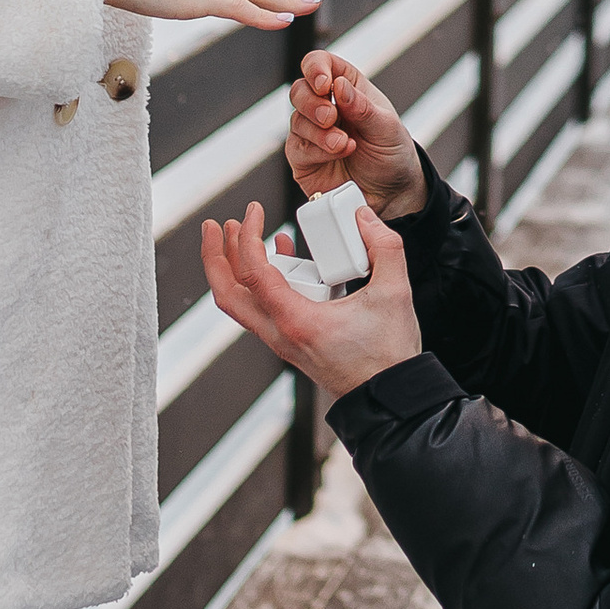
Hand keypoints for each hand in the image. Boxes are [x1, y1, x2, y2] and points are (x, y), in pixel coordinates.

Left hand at [202, 199, 420, 402]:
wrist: (388, 397)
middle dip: (215, 256)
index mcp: (297, 322)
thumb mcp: (394, 294)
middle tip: (216, 225)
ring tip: (241, 235)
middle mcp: (280, 334)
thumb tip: (365, 217)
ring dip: (235, 268)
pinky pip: (263, 308)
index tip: (254, 211)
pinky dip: (261, 280)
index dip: (248, 237)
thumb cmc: (388, 357)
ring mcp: (283, 341)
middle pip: (227, 295)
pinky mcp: (292, 342)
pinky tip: (282, 255)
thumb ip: (384, 248)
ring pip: (241, 304)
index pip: (253, 274)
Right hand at [285, 50, 426, 215]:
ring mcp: (312, 133)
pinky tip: (337, 153)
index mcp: (347, 88)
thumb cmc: (392, 154)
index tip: (324, 83)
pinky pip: (297, 147)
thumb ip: (362, 107)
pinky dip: (316, 150)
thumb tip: (339, 86)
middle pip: (299, 90)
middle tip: (331, 117)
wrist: (391, 194)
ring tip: (344, 144)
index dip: (316, 68)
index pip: (321, 63)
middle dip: (313, 103)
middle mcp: (326, 107)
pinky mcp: (304, 158)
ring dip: (319, 132)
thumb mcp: (386, 127)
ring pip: (296, 119)